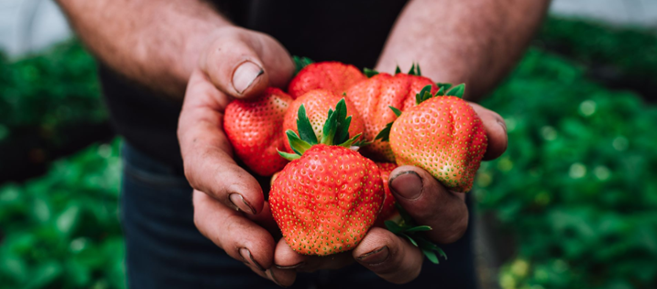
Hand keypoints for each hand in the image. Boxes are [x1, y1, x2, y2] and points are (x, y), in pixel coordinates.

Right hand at [178, 26, 293, 285]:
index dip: (223, 186)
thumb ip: (233, 60)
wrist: (255, 78)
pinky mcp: (274, 201)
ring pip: (244, 233)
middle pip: (215, 216)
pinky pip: (279, 230)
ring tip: (293, 272)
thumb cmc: (241, 61)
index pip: (203, 166)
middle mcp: (216, 175)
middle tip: (267, 256)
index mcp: (200, 138)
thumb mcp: (232, 49)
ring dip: (268, 257)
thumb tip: (251, 81)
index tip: (249, 200)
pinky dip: (298, 248)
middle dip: (239, 239)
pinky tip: (323, 260)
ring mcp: (243, 192)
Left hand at [269, 102, 507, 284]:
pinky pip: (309, 245)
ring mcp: (359, 231)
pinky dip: (293, 248)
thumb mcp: (447, 108)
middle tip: (366, 239)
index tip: (406, 177)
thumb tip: (500, 137)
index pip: (442, 222)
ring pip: (347, 259)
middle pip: (399, 257)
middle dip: (385, 251)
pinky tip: (275, 246)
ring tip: (296, 257)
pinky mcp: (320, 225)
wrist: (374, 105)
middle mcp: (400, 228)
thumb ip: (476, 121)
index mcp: (436, 207)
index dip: (429, 208)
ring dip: (324, 260)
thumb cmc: (416, 108)